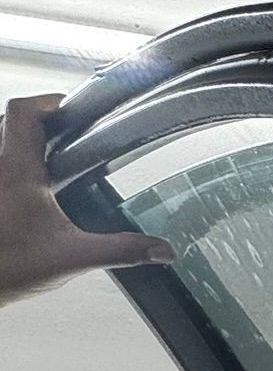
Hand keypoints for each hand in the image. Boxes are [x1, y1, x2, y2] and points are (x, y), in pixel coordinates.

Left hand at [0, 93, 173, 309]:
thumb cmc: (8, 268)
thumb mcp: (72, 257)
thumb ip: (120, 250)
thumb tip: (159, 249)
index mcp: (17, 170)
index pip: (25, 111)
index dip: (48, 102)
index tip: (72, 109)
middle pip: (11, 120)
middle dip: (41, 119)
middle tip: (69, 131)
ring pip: (1, 140)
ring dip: (23, 140)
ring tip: (52, 156)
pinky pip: (0, 165)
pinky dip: (14, 163)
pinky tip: (33, 188)